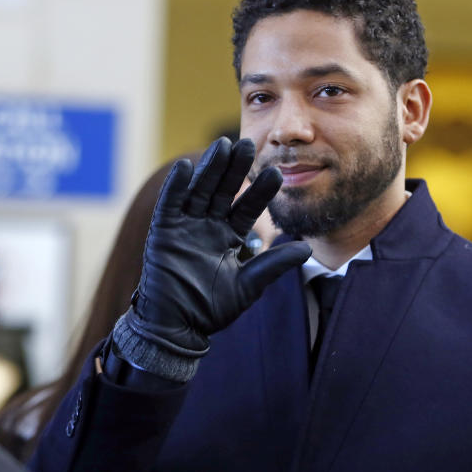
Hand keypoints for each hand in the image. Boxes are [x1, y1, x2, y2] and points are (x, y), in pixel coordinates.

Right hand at [121, 137, 310, 355]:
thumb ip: (273, 265)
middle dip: (235, 168)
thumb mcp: (249, 285)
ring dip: (210, 168)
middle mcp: (208, 225)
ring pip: (200, 190)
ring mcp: (185, 226)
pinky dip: (176, 186)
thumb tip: (308, 250)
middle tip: (250, 143)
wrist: (178, 328)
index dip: (260, 192)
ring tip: (224, 145)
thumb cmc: (212, 310)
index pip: (248, 207)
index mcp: (229, 235)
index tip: (278, 173)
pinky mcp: (163, 232)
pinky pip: (170, 204)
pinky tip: (186, 167)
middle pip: (224, 190)